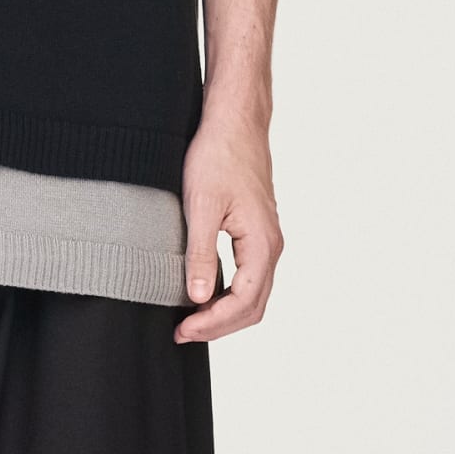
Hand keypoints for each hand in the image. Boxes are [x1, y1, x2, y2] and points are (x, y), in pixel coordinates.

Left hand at [173, 114, 282, 344]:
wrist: (234, 121)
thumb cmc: (219, 155)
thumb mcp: (202, 205)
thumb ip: (200, 253)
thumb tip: (197, 298)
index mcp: (262, 244)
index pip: (243, 303)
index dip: (213, 323)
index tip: (183, 329)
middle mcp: (271, 246)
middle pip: (253, 306)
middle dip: (219, 325)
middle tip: (183, 332)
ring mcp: (266, 239)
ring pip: (253, 293)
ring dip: (224, 311)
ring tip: (190, 319)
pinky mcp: (256, 231)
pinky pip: (248, 275)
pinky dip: (229, 293)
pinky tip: (203, 291)